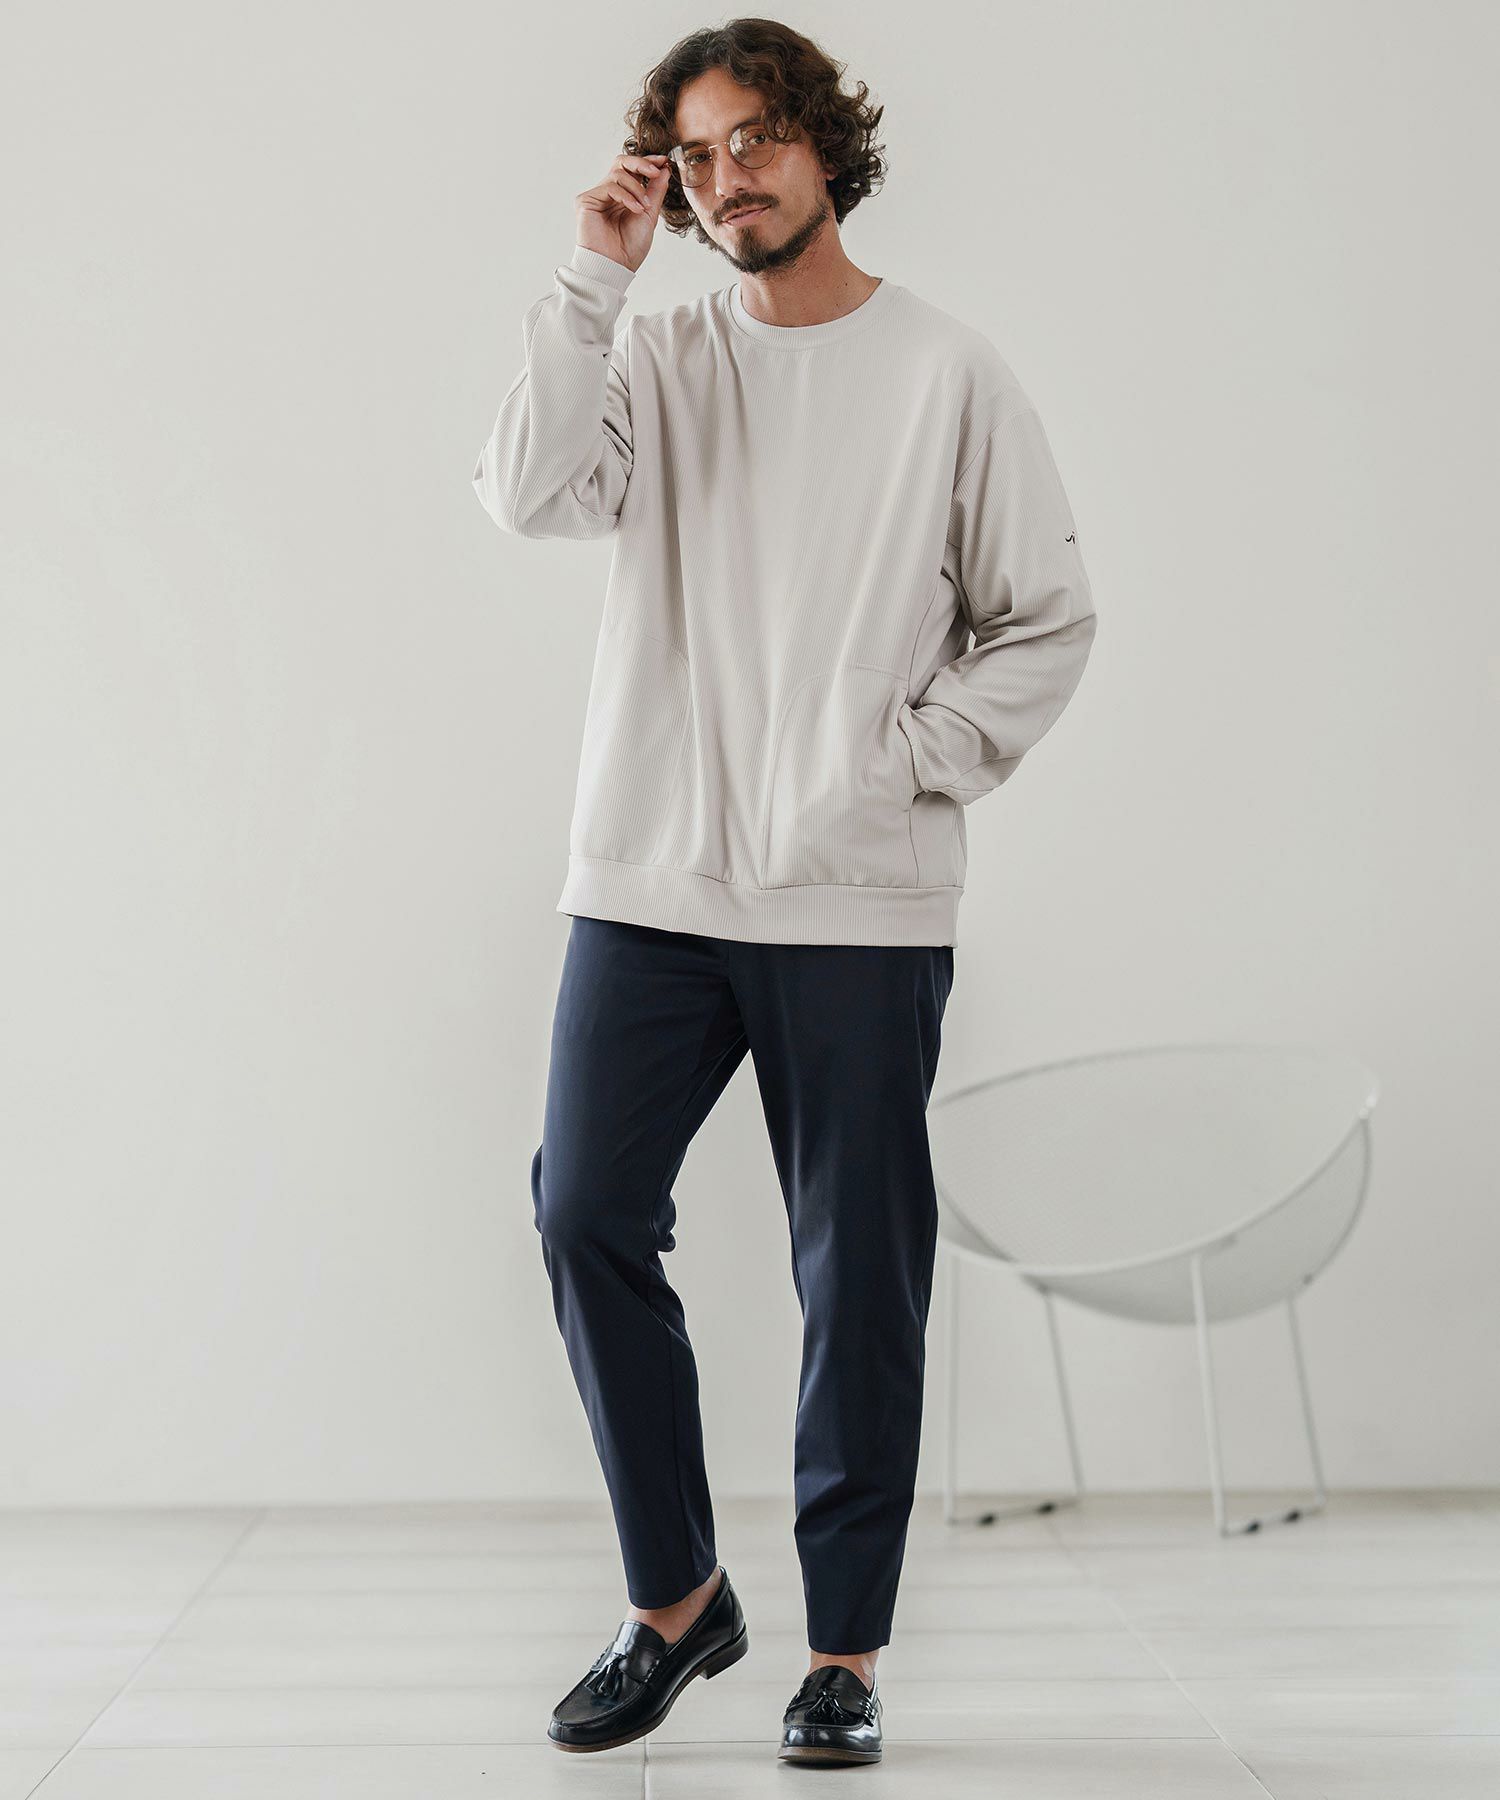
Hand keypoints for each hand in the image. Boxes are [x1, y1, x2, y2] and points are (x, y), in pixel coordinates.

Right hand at [576, 152, 671, 272]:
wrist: (616, 266)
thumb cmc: (630, 248)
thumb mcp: (650, 215)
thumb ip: (656, 191)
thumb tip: (664, 170)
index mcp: (623, 196)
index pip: (632, 170)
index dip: (647, 162)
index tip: (664, 161)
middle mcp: (609, 193)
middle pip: (622, 162)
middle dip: (641, 164)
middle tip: (655, 171)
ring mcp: (597, 196)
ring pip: (618, 173)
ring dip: (636, 188)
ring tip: (644, 206)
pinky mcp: (585, 201)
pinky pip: (609, 186)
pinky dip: (626, 196)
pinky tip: (635, 209)